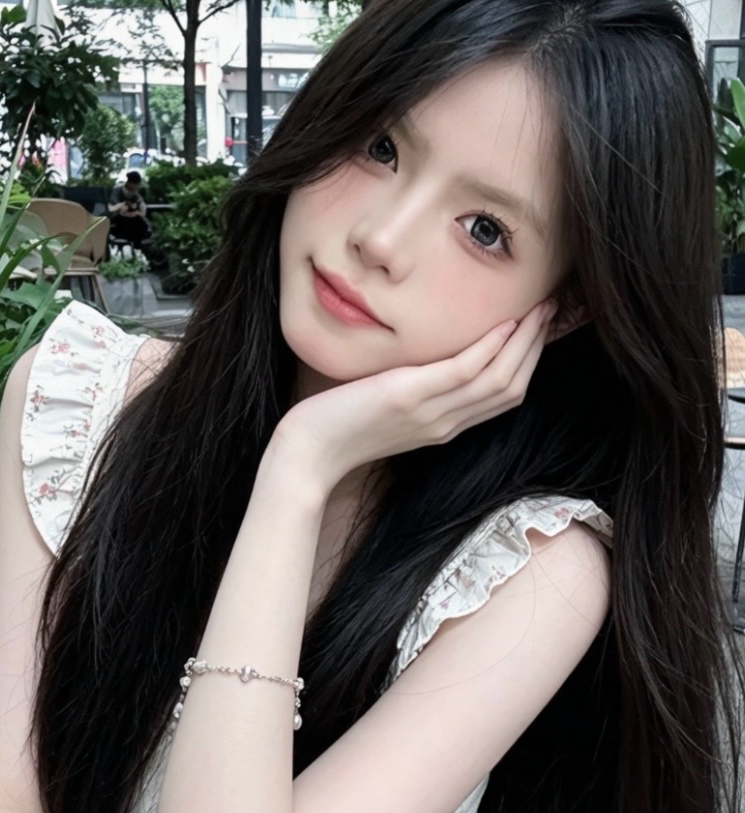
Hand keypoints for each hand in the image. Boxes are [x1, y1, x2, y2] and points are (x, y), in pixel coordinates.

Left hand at [273, 298, 557, 492]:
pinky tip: (506, 321)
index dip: (529, 362)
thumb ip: (416, 392)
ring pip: (499, 378)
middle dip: (538, 346)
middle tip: (553, 309)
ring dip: (526, 340)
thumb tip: (427, 362)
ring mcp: (432, 414)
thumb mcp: (389, 409)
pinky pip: (465, 371)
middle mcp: (447, 424)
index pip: (503, 396)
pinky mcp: (411, 398)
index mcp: (445, 427)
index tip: (541, 328)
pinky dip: (491, 347)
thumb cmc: (339, 428)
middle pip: (512, 386)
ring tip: (541, 307)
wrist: (309, 455)